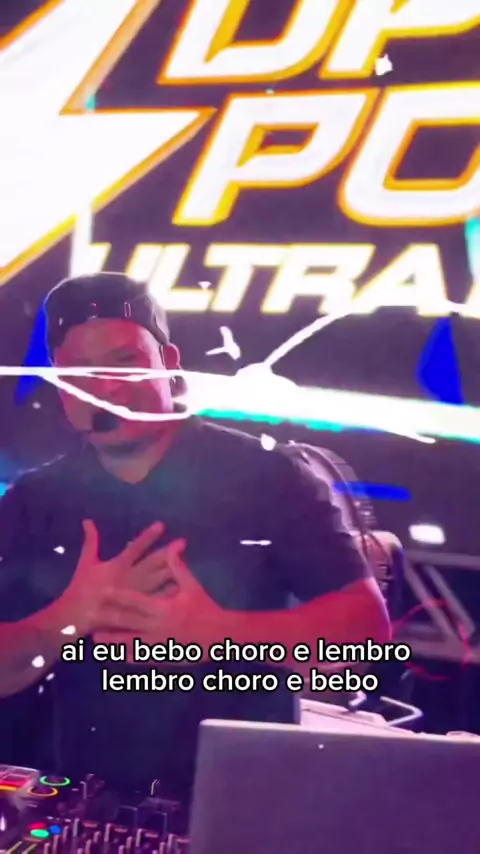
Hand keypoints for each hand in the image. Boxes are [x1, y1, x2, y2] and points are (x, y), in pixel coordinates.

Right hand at [61, 520, 185, 635]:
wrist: (72, 617)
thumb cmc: (80, 588)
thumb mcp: (86, 563)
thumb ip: (91, 541)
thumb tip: (88, 520)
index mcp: (116, 567)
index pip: (135, 548)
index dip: (148, 537)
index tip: (162, 525)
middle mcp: (126, 579)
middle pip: (150, 564)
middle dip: (166, 553)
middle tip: (183, 542)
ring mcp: (130, 595)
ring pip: (154, 582)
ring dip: (170, 572)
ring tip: (186, 562)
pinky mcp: (131, 610)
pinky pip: (151, 602)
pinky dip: (163, 595)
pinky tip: (178, 588)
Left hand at [95, 548, 223, 658]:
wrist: (220, 636)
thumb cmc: (205, 609)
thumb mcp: (192, 587)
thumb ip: (179, 569)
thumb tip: (173, 548)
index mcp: (164, 609)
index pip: (137, 602)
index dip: (119, 597)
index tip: (103, 592)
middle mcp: (158, 627)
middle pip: (128, 624)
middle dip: (109, 621)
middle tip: (90, 618)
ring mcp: (159, 644)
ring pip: (131, 643)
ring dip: (113, 642)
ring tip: (96, 640)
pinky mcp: (162, 656)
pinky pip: (142, 657)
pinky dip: (128, 655)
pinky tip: (117, 655)